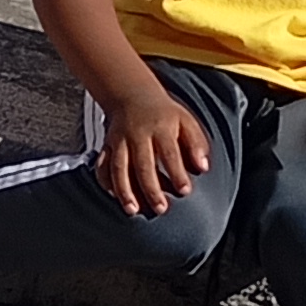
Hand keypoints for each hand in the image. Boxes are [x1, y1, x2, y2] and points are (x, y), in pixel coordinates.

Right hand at [96, 85, 210, 217]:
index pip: (169, 153)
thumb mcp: (186, 121)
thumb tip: (202, 167)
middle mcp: (137, 135)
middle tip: (160, 209)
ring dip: (124, 190)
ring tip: (132, 210)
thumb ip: (196, 144)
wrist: (132, 95)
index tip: (184, 191)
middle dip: (150, 188)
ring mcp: (119, 140)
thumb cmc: (164, 114)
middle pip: (142, 164)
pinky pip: (102, 165)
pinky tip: (112, 196)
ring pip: (119, 167)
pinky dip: (104, 181)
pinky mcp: (106, 145)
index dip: (177, 173)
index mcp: (160, 128)